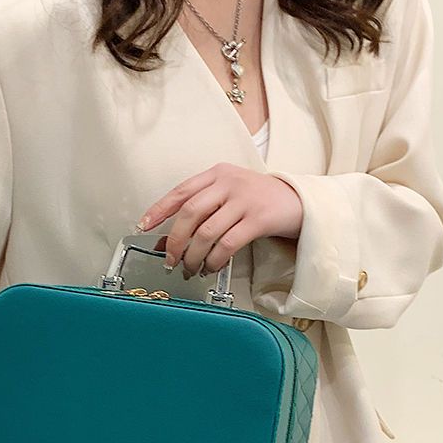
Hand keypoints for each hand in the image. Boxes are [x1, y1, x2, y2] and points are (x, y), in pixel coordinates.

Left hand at [135, 162, 302, 277]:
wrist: (298, 200)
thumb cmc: (258, 200)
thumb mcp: (228, 196)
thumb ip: (201, 213)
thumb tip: (164, 242)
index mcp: (217, 174)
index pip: (181, 191)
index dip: (159, 210)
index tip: (144, 226)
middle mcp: (228, 183)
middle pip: (190, 213)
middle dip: (175, 241)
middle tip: (170, 259)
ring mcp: (244, 200)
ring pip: (206, 232)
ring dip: (193, 256)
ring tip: (190, 268)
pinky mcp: (258, 219)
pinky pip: (227, 244)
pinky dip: (214, 260)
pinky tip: (210, 267)